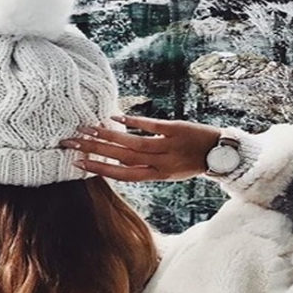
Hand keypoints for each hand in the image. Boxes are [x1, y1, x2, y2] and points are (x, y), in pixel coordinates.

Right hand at [59, 115, 221, 181]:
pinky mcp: (176, 129)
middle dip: (93, 149)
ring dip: (107, 135)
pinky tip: (115, 116)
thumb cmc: (189, 163)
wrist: (220, 154)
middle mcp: (159, 163)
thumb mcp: (166, 172)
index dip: (98, 169)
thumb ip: (143, 167)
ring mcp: (168, 146)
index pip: (121, 174)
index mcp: (155, 175)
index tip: (76, 162)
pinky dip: (133, 121)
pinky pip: (151, 125)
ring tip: (87, 128)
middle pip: (120, 157)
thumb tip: (116, 161)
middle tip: (71, 141)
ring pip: (132, 143)